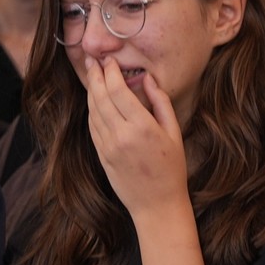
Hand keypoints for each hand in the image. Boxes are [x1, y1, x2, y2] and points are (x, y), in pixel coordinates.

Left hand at [85, 58, 188, 215]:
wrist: (157, 205)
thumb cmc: (171, 169)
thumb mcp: (173, 133)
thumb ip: (160, 103)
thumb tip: (148, 79)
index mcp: (142, 128)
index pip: (118, 91)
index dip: (111, 72)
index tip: (109, 60)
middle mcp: (121, 135)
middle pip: (101, 97)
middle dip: (95, 75)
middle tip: (91, 59)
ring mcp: (108, 147)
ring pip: (93, 111)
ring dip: (90, 90)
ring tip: (91, 74)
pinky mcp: (101, 156)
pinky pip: (92, 127)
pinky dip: (91, 110)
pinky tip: (93, 100)